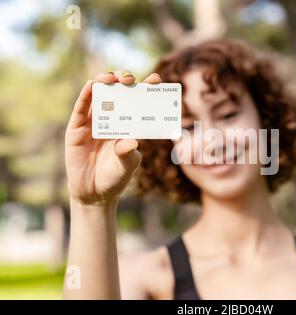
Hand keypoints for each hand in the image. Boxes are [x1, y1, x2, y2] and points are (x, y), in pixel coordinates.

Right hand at [65, 70, 161, 205]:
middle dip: (125, 80)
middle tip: (131, 80)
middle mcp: (112, 118)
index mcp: (129, 124)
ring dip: (105, 81)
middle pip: (119, 91)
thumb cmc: (116, 177)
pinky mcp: (77, 128)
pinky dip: (86, 95)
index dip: (147, 88)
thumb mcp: (127, 165)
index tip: (156, 80)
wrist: (95, 193)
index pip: (139, 101)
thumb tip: (131, 141)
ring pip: (99, 94)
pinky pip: (81, 108)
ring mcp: (94, 122)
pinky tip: (92, 85)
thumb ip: (129, 153)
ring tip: (111, 78)